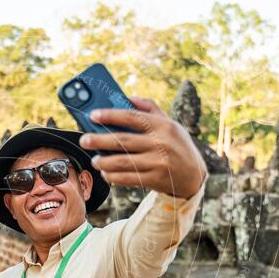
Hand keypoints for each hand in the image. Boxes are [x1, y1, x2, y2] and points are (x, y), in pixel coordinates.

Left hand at [79, 97, 205, 197]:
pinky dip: (114, 176)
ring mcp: (158, 162)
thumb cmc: (177, 145)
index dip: (110, 115)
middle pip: (123, 140)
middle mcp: (161, 143)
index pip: (132, 116)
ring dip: (104, 162)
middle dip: (99, 140)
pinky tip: (106, 173)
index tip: (93, 115)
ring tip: (94, 160)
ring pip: (123, 161)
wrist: (194, 175)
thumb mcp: (170, 123)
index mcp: (163, 125)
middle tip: (84, 140)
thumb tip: (128, 98)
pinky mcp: (155, 179)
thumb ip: (150, 108)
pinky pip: (128, 178)